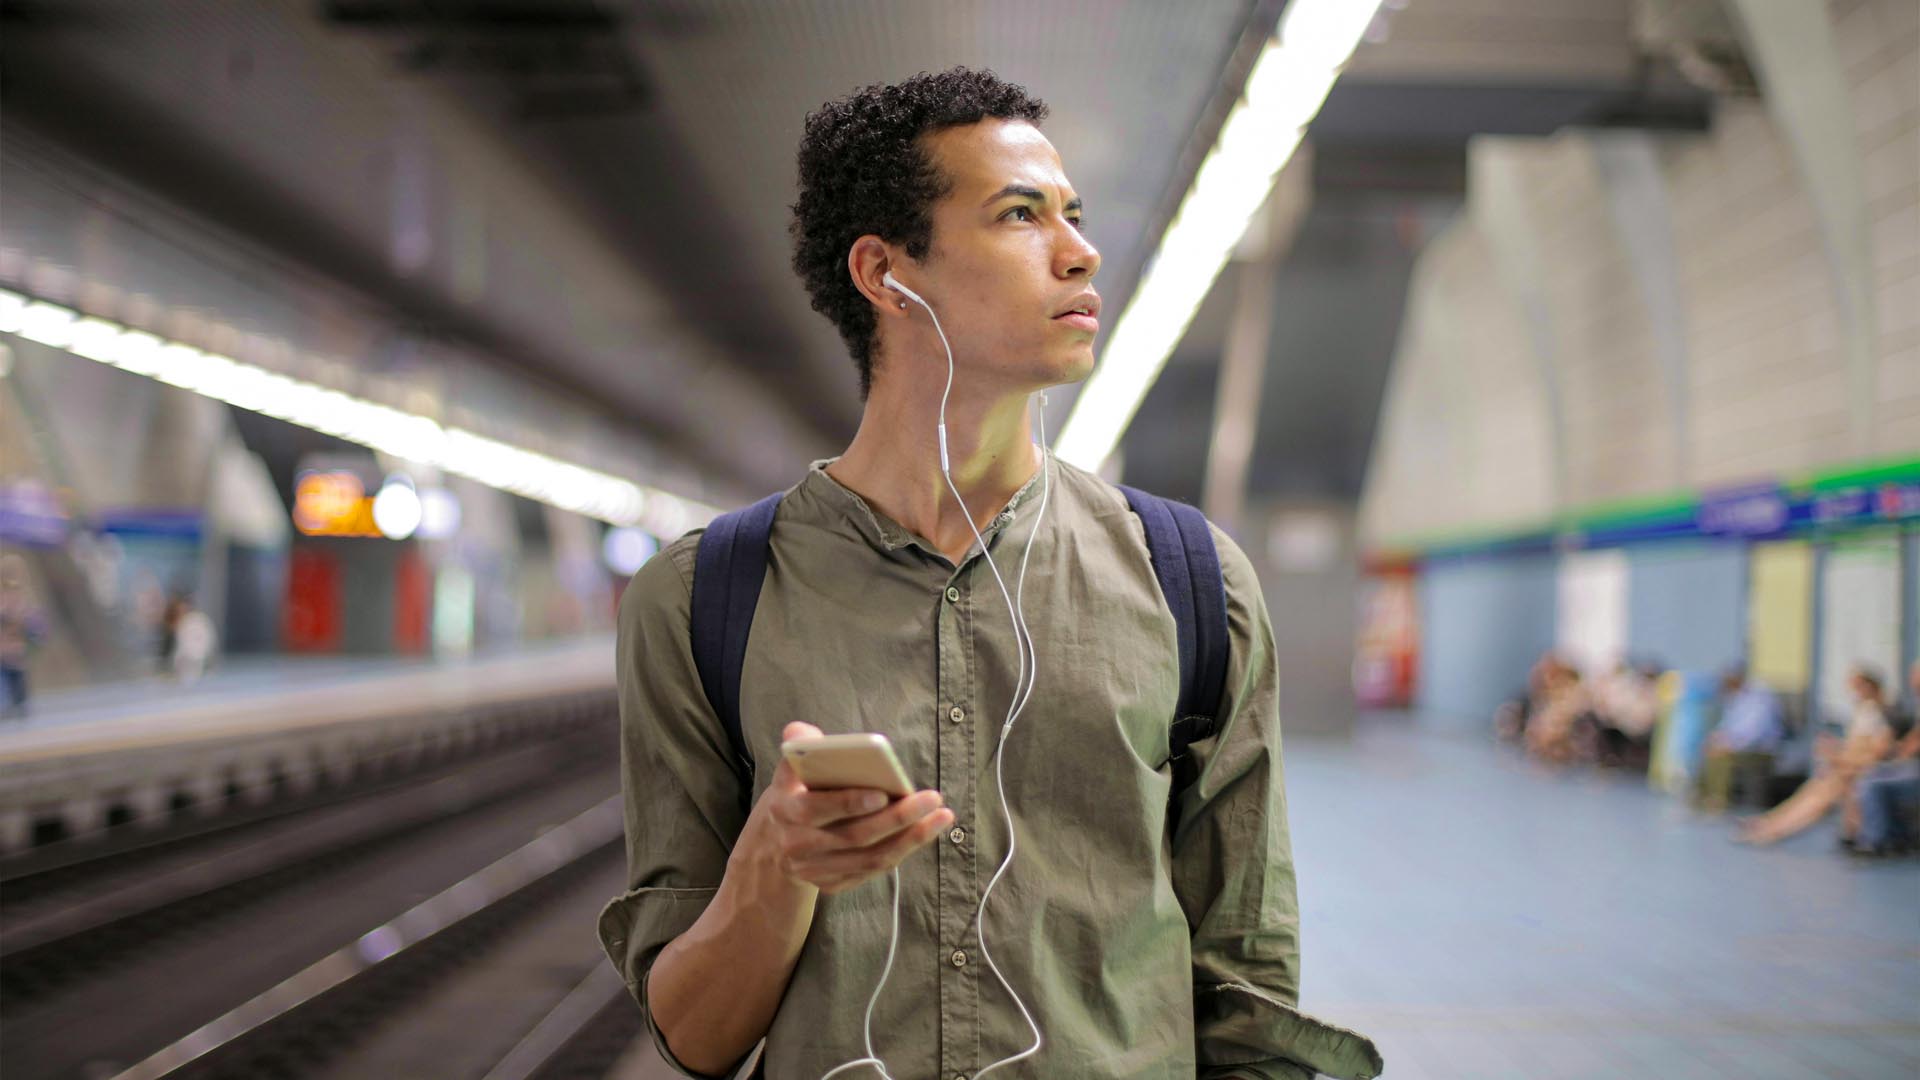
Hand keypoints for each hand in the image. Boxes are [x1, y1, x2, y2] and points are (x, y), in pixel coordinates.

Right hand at [739, 722, 952, 894]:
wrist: (774, 846)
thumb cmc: (793, 796)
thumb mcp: (787, 771)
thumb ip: (798, 747)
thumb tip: (805, 733)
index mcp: (786, 812)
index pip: (817, 810)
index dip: (849, 803)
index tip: (882, 793)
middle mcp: (800, 846)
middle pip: (855, 836)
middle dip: (897, 818)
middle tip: (931, 798)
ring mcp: (817, 870)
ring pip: (870, 858)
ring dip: (911, 838)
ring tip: (940, 816)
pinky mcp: (834, 884)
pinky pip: (873, 869)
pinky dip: (902, 851)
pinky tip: (925, 831)